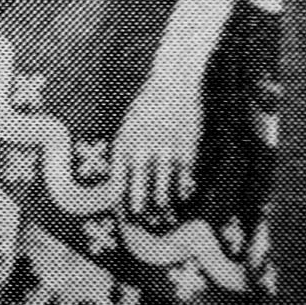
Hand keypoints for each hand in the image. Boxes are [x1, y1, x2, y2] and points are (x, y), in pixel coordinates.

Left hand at [112, 71, 204, 220]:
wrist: (174, 82)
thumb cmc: (148, 105)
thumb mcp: (128, 124)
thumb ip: (124, 149)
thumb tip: (119, 177)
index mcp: (125, 142)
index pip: (119, 180)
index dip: (120, 201)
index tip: (124, 215)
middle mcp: (143, 146)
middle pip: (139, 187)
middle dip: (140, 207)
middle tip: (142, 222)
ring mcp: (165, 146)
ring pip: (163, 184)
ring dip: (163, 202)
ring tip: (163, 215)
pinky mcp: (186, 144)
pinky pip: (184, 174)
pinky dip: (184, 188)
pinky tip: (184, 197)